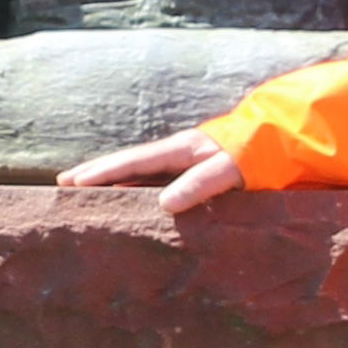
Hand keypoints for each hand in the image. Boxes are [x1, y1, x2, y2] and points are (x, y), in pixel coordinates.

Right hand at [60, 129, 245, 213]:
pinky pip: (155, 184)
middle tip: (63, 187)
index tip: (70, 182)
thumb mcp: (230, 170)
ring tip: (86, 196)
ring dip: (112, 184)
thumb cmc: (258, 155)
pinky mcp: (195, 176)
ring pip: (139, 175)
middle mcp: (176, 155)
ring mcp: (184, 165)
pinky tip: (128, 203)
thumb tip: (163, 204)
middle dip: (95, 175)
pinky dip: (135, 191)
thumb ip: (200, 184)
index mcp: (179, 149)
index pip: (131, 162)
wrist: (284, 142)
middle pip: (127, 166)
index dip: (100, 172)